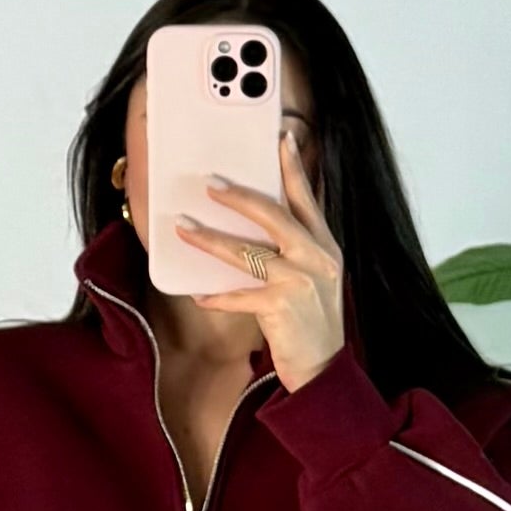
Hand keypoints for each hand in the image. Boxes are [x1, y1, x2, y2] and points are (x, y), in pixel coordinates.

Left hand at [176, 128, 346, 393]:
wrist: (324, 373)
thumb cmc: (312, 325)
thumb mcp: (314, 280)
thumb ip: (295, 252)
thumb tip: (254, 229)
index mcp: (325, 246)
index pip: (308, 198)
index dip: (293, 166)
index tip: (281, 137)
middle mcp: (317, 259)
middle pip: (273, 215)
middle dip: (238, 196)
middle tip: (210, 183)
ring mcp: (300, 283)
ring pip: (248, 252)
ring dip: (212, 240)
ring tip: (185, 228)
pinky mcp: (282, 310)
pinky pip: (240, 296)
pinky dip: (218, 296)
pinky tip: (199, 294)